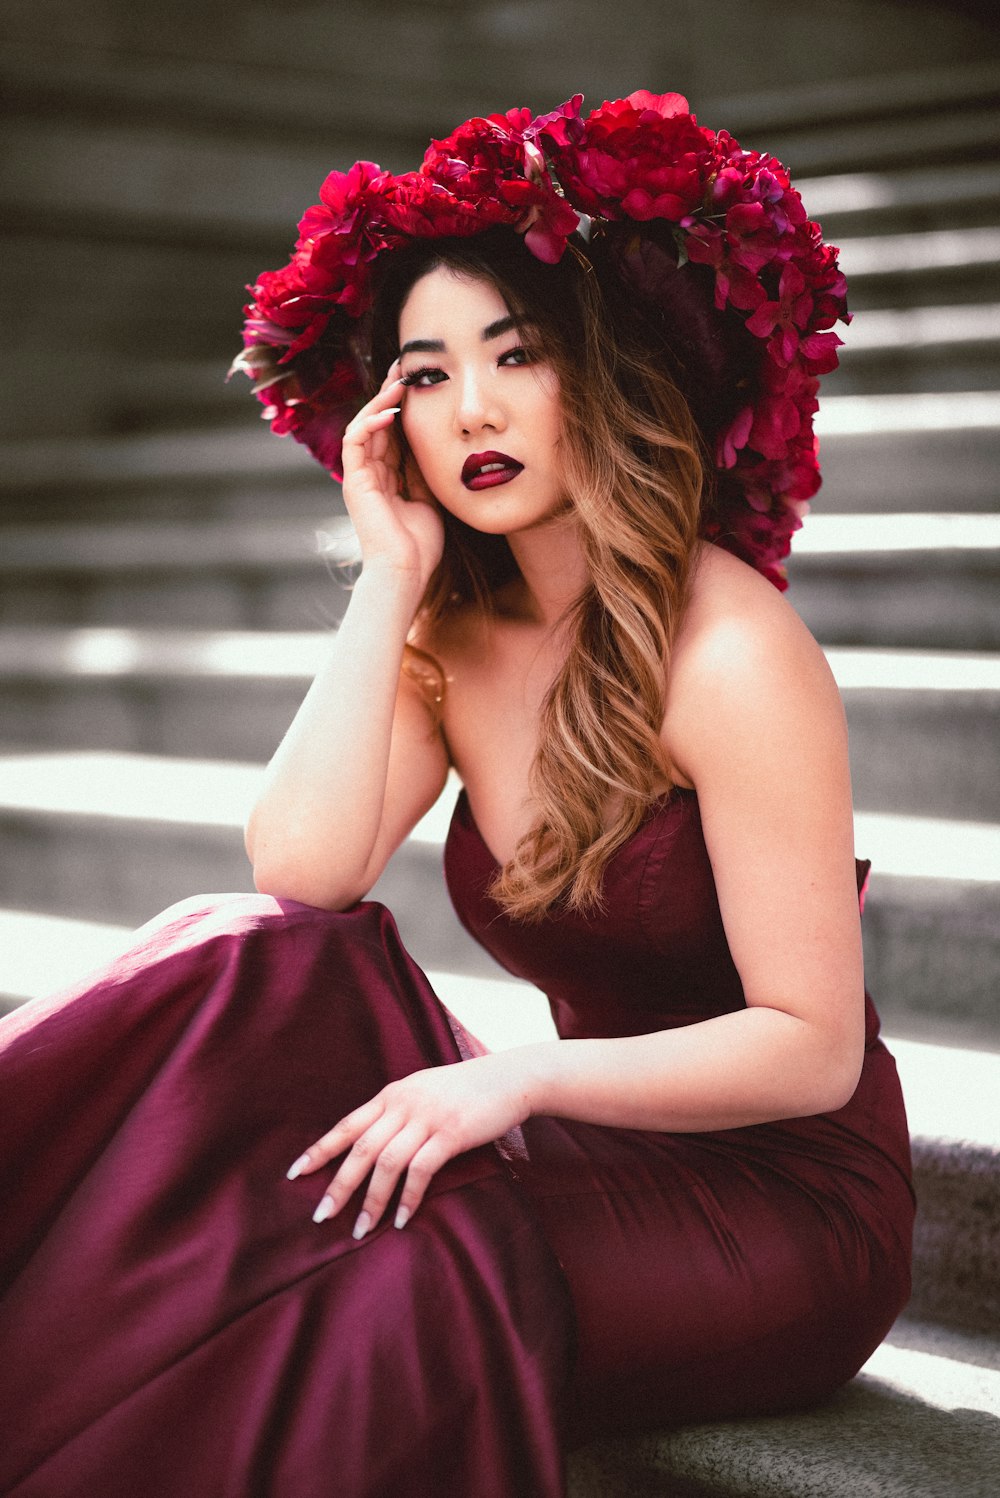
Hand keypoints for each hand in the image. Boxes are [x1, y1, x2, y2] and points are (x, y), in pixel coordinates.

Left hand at [287, 1053, 533, 1237]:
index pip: (347, 1125)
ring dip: (371, 1201)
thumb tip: (373, 1144)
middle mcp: (404, 1104)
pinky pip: (421, 1170)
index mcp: (393, 1094)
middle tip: (321, 1216)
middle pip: (360, 1149)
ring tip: (361, 1231)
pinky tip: (400, 1219)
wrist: (511, 1078)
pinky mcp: (452, 1133)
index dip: (319, 1150)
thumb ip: (399, 1112)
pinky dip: (407, 1198)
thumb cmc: (467, 1090)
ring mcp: (428, 1117)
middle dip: (338, 1185)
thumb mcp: (425, 1092)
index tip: (295, 1174)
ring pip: (387, 1163)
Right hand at [340, 359, 444, 591]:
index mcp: (388, 478)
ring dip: (380, 402)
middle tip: (406, 368)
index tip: (420, 384)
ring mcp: (360, 477)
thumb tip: (437, 445)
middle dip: (390, 394)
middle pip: (377, 423)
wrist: (406, 573)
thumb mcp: (431, 499)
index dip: (404, 408)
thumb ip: (427, 472)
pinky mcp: (354, 482)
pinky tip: (389, 413)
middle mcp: (371, 474)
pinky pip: (355, 442)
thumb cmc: (420, 546)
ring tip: (398, 383)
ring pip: (364, 426)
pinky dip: (370, 424)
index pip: (393, 432)